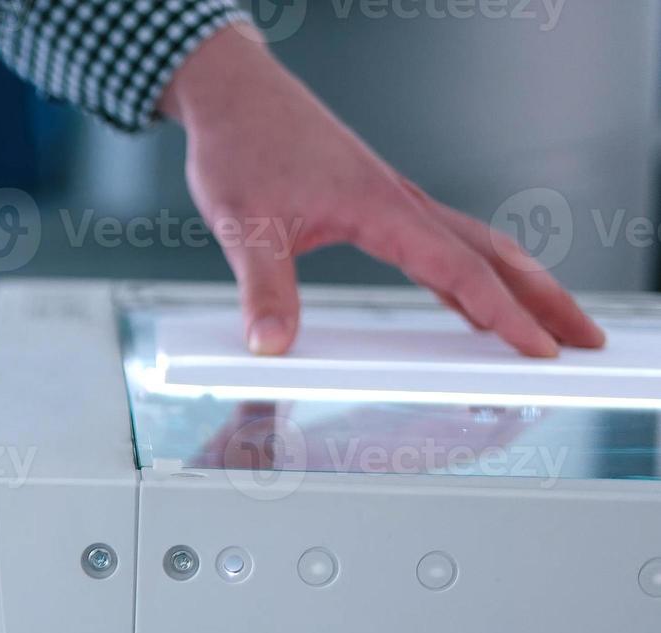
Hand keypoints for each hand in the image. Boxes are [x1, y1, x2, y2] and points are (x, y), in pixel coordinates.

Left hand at [159, 24, 602, 357]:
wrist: (235, 95)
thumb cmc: (242, 146)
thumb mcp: (243, 224)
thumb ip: (262, 287)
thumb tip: (270, 344)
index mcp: (382, 207)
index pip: (460, 270)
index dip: (503, 315)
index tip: (539, 350)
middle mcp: (401, 201)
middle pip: (493, 254)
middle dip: (544, 298)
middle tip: (585, 339)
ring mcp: (394, 200)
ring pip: (475, 245)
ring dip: (518, 285)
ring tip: (550, 326)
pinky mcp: (377, 202)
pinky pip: (440, 244)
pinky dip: (467, 276)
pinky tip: (469, 304)